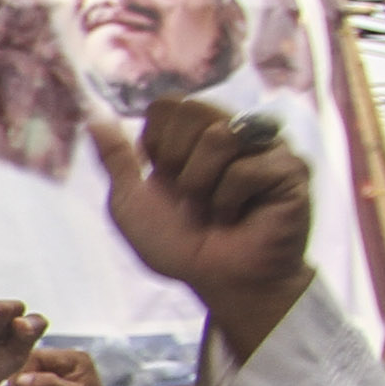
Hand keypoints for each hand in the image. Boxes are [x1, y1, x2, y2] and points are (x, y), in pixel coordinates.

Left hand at [95, 100, 312, 336]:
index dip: (157, 144)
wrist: (218, 280)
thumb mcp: (131, 203)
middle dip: (177, 161)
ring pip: (221, 135)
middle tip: (190, 195)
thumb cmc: (179, 245)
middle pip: (192, 109)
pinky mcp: (290, 169)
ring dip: (202, 183)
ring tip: (213, 209)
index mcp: (193, 136)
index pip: (167, 105)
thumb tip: (94, 117)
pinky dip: (230, 200)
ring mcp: (264, 147)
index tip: (165, 179)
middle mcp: (231, 133)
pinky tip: (239, 217)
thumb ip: (116, 159)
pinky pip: (248, 167)